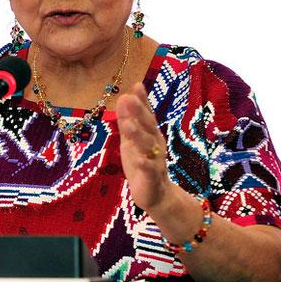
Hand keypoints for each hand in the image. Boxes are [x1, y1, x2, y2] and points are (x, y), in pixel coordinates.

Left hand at [116, 83, 171, 211]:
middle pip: (148, 126)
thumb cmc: (142, 163)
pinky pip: (149, 169)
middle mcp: (155, 144)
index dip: (142, 101)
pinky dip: (144, 163)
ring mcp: (155, 160)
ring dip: (138, 134)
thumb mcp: (131, 140)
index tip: (136, 85)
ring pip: (147, 146)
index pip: (146, 114)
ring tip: (128, 124)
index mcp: (150, 134)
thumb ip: (127, 120)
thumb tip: (123, 96)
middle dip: (139, 112)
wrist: (157, 195)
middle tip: (130, 98)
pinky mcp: (152, 178)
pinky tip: (138, 158)